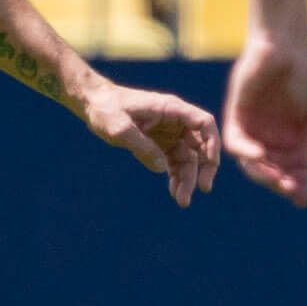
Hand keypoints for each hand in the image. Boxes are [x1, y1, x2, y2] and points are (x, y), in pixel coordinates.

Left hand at [80, 82, 219, 206]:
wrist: (94, 104)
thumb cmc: (106, 109)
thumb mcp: (119, 128)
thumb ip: (141, 146)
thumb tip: (161, 168)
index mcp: (171, 108)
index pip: (204, 123)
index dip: (212, 144)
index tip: (209, 165)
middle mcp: (175, 120)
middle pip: (201, 144)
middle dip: (203, 168)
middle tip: (202, 189)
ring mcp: (169, 132)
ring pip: (188, 158)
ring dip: (188, 178)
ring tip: (182, 200)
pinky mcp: (160, 143)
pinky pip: (174, 162)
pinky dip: (176, 177)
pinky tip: (174, 192)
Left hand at [224, 34, 306, 205]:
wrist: (287, 46)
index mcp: (296, 142)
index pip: (295, 173)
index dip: (298, 187)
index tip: (303, 199)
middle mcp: (273, 140)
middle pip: (274, 173)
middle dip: (282, 184)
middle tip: (291, 191)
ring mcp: (253, 130)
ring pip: (253, 163)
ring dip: (264, 174)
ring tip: (277, 180)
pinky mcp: (236, 116)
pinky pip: (235, 142)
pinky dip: (246, 151)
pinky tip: (260, 155)